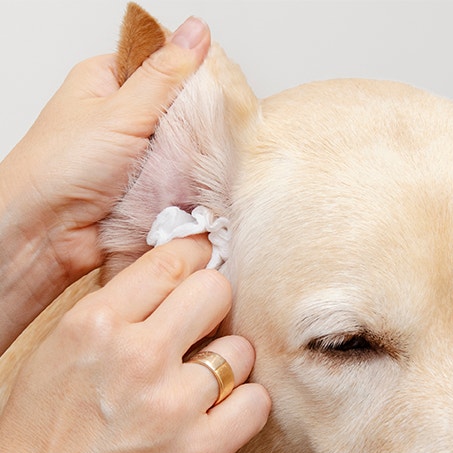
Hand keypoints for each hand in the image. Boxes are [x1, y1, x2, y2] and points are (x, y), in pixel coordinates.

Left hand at [0, 16, 210, 351]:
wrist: (47, 233)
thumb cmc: (62, 167)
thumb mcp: (121, 110)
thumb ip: (165, 75)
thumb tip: (197, 32)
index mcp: (107, 82)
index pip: (162, 63)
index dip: (192, 73)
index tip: (218, 86)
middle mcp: (121, 117)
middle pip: (177, 109)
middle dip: (196, 122)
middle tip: (209, 132)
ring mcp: (135, 155)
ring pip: (182, 148)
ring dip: (192, 158)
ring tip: (200, 163)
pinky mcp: (145, 189)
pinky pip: (179, 180)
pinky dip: (188, 184)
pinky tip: (196, 186)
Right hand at [0, 236, 269, 452]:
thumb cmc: (48, 428)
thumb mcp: (64, 348)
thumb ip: (119, 309)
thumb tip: (176, 278)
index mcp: (95, 323)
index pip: (172, 262)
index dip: (196, 258)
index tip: (204, 265)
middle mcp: (137, 356)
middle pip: (217, 291)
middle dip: (215, 303)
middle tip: (206, 325)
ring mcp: (173, 405)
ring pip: (241, 350)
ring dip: (228, 363)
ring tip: (205, 383)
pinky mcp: (200, 451)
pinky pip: (257, 401)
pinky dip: (245, 404)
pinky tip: (222, 412)